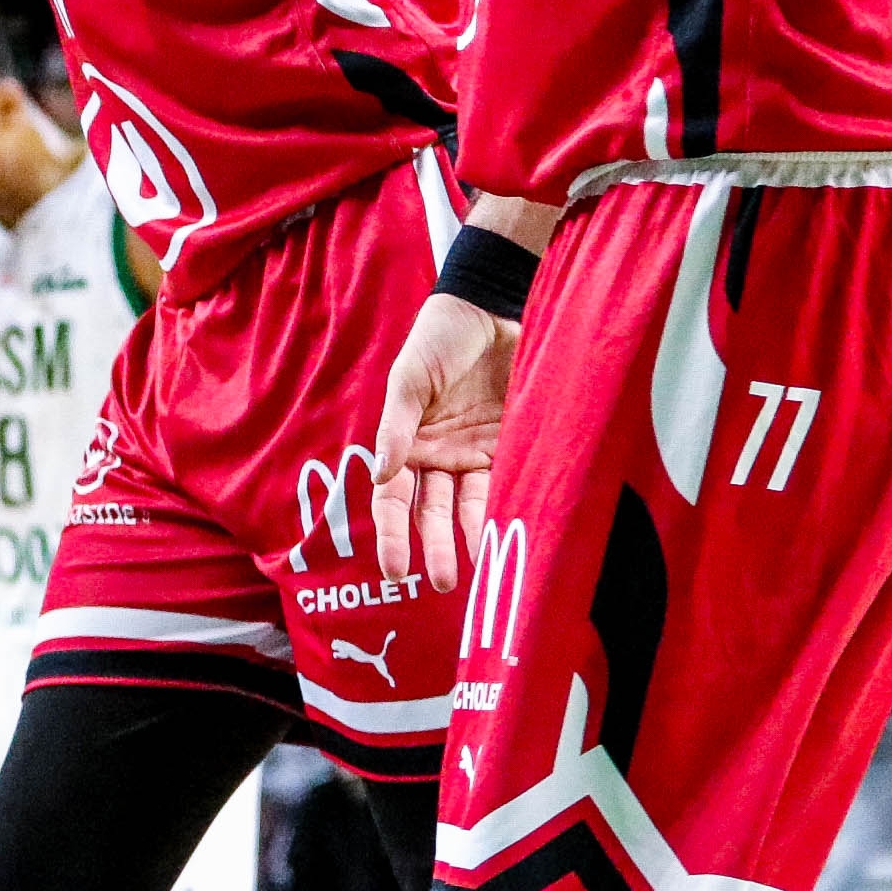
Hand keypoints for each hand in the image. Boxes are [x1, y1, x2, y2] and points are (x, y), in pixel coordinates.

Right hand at [366, 290, 510, 587]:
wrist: (493, 307)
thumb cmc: (439, 337)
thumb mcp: (408, 378)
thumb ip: (396, 426)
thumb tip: (381, 474)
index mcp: (406, 444)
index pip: (393, 500)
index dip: (392, 535)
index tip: (395, 572)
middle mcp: (439, 457)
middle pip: (432, 512)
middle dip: (436, 548)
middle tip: (444, 583)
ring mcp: (474, 455)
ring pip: (469, 506)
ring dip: (471, 538)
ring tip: (480, 570)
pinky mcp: (510, 446)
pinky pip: (506, 483)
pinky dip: (504, 508)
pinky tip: (507, 533)